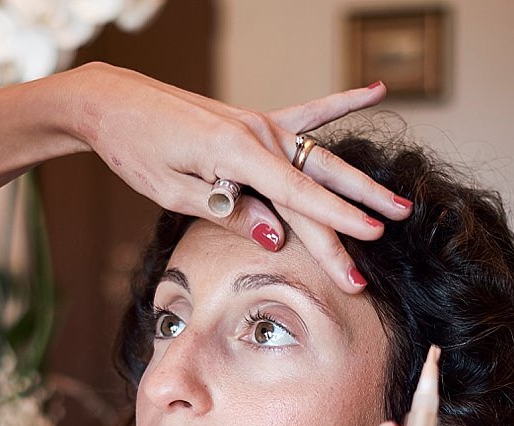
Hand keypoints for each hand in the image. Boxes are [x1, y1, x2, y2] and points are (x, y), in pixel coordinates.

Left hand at [69, 64, 410, 293]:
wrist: (114, 102)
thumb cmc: (136, 149)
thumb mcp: (173, 192)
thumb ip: (228, 211)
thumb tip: (277, 235)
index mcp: (235, 152)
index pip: (296, 196)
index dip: (336, 221)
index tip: (370, 240)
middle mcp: (255, 133)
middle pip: (312, 186)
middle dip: (349, 220)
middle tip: (383, 248)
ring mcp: (257, 123)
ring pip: (317, 160)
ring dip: (358, 184)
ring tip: (400, 206)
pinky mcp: (251, 120)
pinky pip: (304, 113)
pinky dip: (340, 103)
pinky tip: (376, 89)